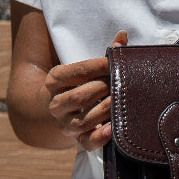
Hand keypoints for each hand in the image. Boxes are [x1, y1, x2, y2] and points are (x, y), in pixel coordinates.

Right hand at [43, 31, 127, 151]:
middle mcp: (56, 103)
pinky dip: (100, 137)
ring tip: (122, 103)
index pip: (79, 71)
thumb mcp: (85, 70)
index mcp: (54, 80)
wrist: (63, 110)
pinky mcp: (77, 140)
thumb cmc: (82, 84)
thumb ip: (104, 56)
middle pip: (81, 96)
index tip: (117, 61)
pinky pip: (87, 142)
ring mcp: (65, 124)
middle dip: (105, 89)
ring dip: (106, 111)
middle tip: (124, 84)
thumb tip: (123, 36)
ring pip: (85, 119)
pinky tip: (112, 129)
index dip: (100, 66)